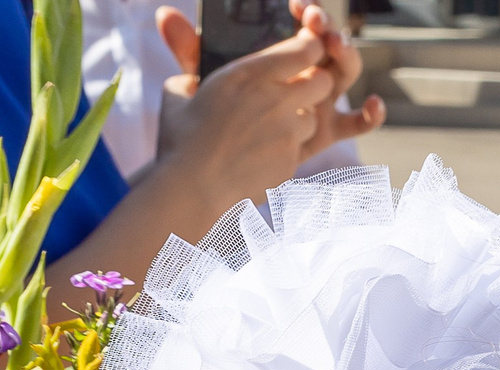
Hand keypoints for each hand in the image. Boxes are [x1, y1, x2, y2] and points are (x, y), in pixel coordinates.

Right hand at [152, 1, 381, 201]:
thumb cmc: (178, 140)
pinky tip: (260, 155)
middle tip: (292, 93)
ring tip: (269, 129)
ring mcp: (287, 132)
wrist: (188, 190)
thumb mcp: (177, 93)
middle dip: (313, 84)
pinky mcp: (290, 162)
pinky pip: (300, 148)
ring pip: (313, 117)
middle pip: (322, 81)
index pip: (306, 49)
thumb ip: (191, 73)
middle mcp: (276, 99)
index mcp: (250, 73)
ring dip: (299, 120)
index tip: (301, 56)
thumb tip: (190, 72)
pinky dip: (286, 149)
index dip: (309, 51)